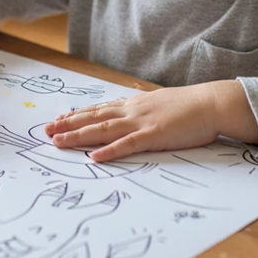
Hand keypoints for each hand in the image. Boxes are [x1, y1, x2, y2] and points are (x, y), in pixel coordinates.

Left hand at [44, 81, 257, 161]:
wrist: (210, 102)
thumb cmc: (188, 105)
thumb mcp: (159, 101)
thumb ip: (143, 104)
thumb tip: (132, 100)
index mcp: (133, 104)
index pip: (98, 109)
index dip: (76, 115)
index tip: (57, 119)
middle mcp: (131, 111)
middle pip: (93, 117)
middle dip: (68, 125)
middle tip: (46, 131)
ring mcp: (141, 122)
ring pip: (102, 129)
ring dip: (79, 136)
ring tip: (58, 142)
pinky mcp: (154, 135)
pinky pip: (127, 145)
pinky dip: (110, 151)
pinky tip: (94, 157)